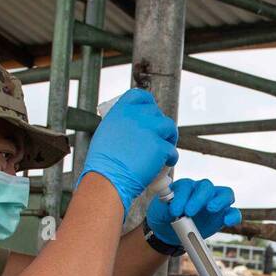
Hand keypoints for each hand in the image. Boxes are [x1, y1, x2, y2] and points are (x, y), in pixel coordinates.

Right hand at [78, 89, 178, 217]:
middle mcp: (136, 116)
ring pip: (169, 127)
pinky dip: (171, 158)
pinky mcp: (159, 146)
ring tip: (165, 150)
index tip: (150, 115)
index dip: (149, 104)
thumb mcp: (106, 134)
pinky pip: (172, 149)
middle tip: (157, 139)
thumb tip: (130, 128)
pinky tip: (166, 164)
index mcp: (121, 111)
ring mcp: (149, 130)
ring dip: (169, 138)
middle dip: (159, 126)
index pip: (141, 96)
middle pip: (157, 113)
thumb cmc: (103, 164)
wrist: (107, 179)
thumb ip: (120, 125)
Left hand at [146, 178, 240, 248]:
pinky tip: (227, 221)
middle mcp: (202, 191)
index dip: (181, 197)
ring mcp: (214, 202)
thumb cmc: (164, 217)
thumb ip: (166, 208)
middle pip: (207, 186)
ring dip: (220, 200)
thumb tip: (174, 208)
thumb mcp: (160, 212)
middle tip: (189, 212)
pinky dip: (233, 216)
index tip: (174, 211)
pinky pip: (233, 212)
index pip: (187, 186)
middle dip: (199, 198)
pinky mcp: (222, 216)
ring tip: (211, 209)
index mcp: (185, 187)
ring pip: (225, 194)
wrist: (168, 231)